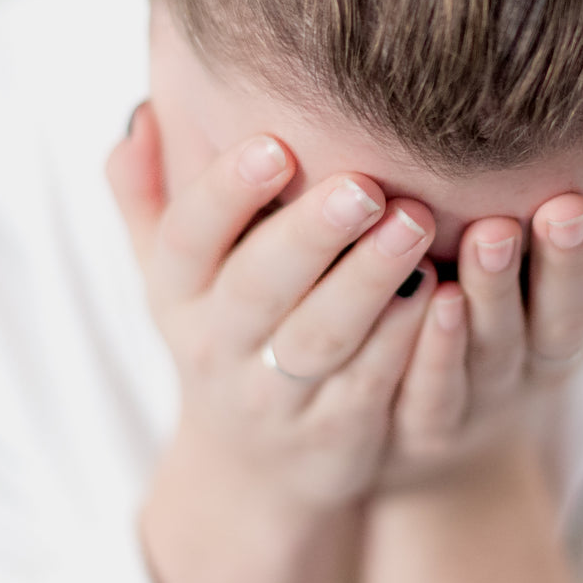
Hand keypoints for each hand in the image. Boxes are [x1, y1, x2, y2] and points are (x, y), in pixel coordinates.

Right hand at [107, 103, 441, 520]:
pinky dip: (405, 340)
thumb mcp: (172, 275)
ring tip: (415, 224)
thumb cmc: (224, 331)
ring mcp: (278, 396)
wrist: (252, 470)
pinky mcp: (338, 432)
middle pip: (259, 286)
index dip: (225, 193)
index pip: (187, 238)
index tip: (273, 144)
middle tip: (364, 185)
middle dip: (310, 233)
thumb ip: (147, 194)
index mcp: (178, 293)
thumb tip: (140, 113)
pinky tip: (442, 292)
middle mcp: (218, 346)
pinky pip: (372, 384)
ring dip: (368, 280)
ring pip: (322, 337)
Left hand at [372, 172, 582, 493]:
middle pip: (568, 316)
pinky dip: (438, 353)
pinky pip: (437, 396)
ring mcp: (490, 398)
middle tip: (564, 206)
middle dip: (570, 262)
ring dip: (498, 294)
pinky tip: (431, 299)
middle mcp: (544, 359)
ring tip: (490, 235)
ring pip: (501, 349)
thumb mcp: (551, 255)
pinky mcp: (431, 429)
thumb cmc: (499, 302)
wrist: (426, 425)